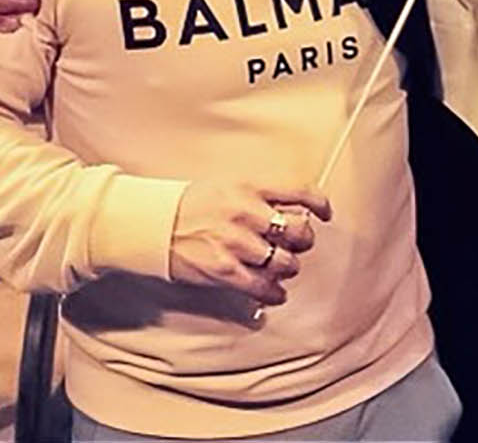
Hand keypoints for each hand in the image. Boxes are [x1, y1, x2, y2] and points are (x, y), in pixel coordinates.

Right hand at [170, 182, 332, 307]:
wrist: (153, 224)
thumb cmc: (189, 204)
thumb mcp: (227, 185)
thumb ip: (259, 195)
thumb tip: (290, 208)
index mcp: (248, 187)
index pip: (299, 191)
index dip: (319, 203)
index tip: (324, 212)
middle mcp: (246, 214)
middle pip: (298, 231)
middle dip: (303, 239)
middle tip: (297, 243)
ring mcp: (236, 244)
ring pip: (285, 262)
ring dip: (288, 266)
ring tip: (282, 265)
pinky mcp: (225, 271)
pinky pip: (263, 287)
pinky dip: (275, 293)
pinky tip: (275, 292)